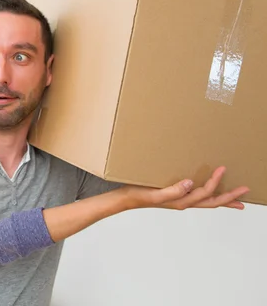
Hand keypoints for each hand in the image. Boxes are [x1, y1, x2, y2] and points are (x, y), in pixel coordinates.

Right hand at [120, 166, 248, 210]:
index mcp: (181, 201)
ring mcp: (180, 200)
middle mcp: (184, 202)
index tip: (222, 168)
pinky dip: (209, 196)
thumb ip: (173, 191)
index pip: (205, 193)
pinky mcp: (175, 196)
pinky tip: (207, 191)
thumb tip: (191, 183)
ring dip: (222, 199)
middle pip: (212, 202)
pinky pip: (198, 197)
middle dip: (229, 198)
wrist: (126, 198)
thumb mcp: (155, 193)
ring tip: (235, 199)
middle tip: (245, 192)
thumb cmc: (138, 195)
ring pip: (207, 201)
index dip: (215, 182)